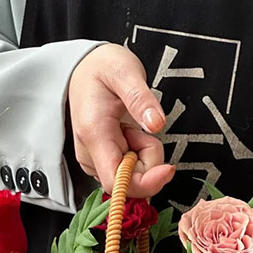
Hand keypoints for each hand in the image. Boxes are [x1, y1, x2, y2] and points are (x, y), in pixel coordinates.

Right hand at [69, 43, 175, 196]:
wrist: (85, 68)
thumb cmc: (102, 68)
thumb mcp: (125, 71)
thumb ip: (140, 98)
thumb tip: (156, 124)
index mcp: (94, 134)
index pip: (117, 181)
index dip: (145, 184)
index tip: (167, 168)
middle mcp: (90, 155)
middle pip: (130, 181)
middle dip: (150, 159)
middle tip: (145, 124)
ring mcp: (95, 161)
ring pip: (132, 177)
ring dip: (144, 155)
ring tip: (134, 125)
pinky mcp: (102, 163)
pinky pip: (129, 172)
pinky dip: (138, 156)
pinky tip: (129, 134)